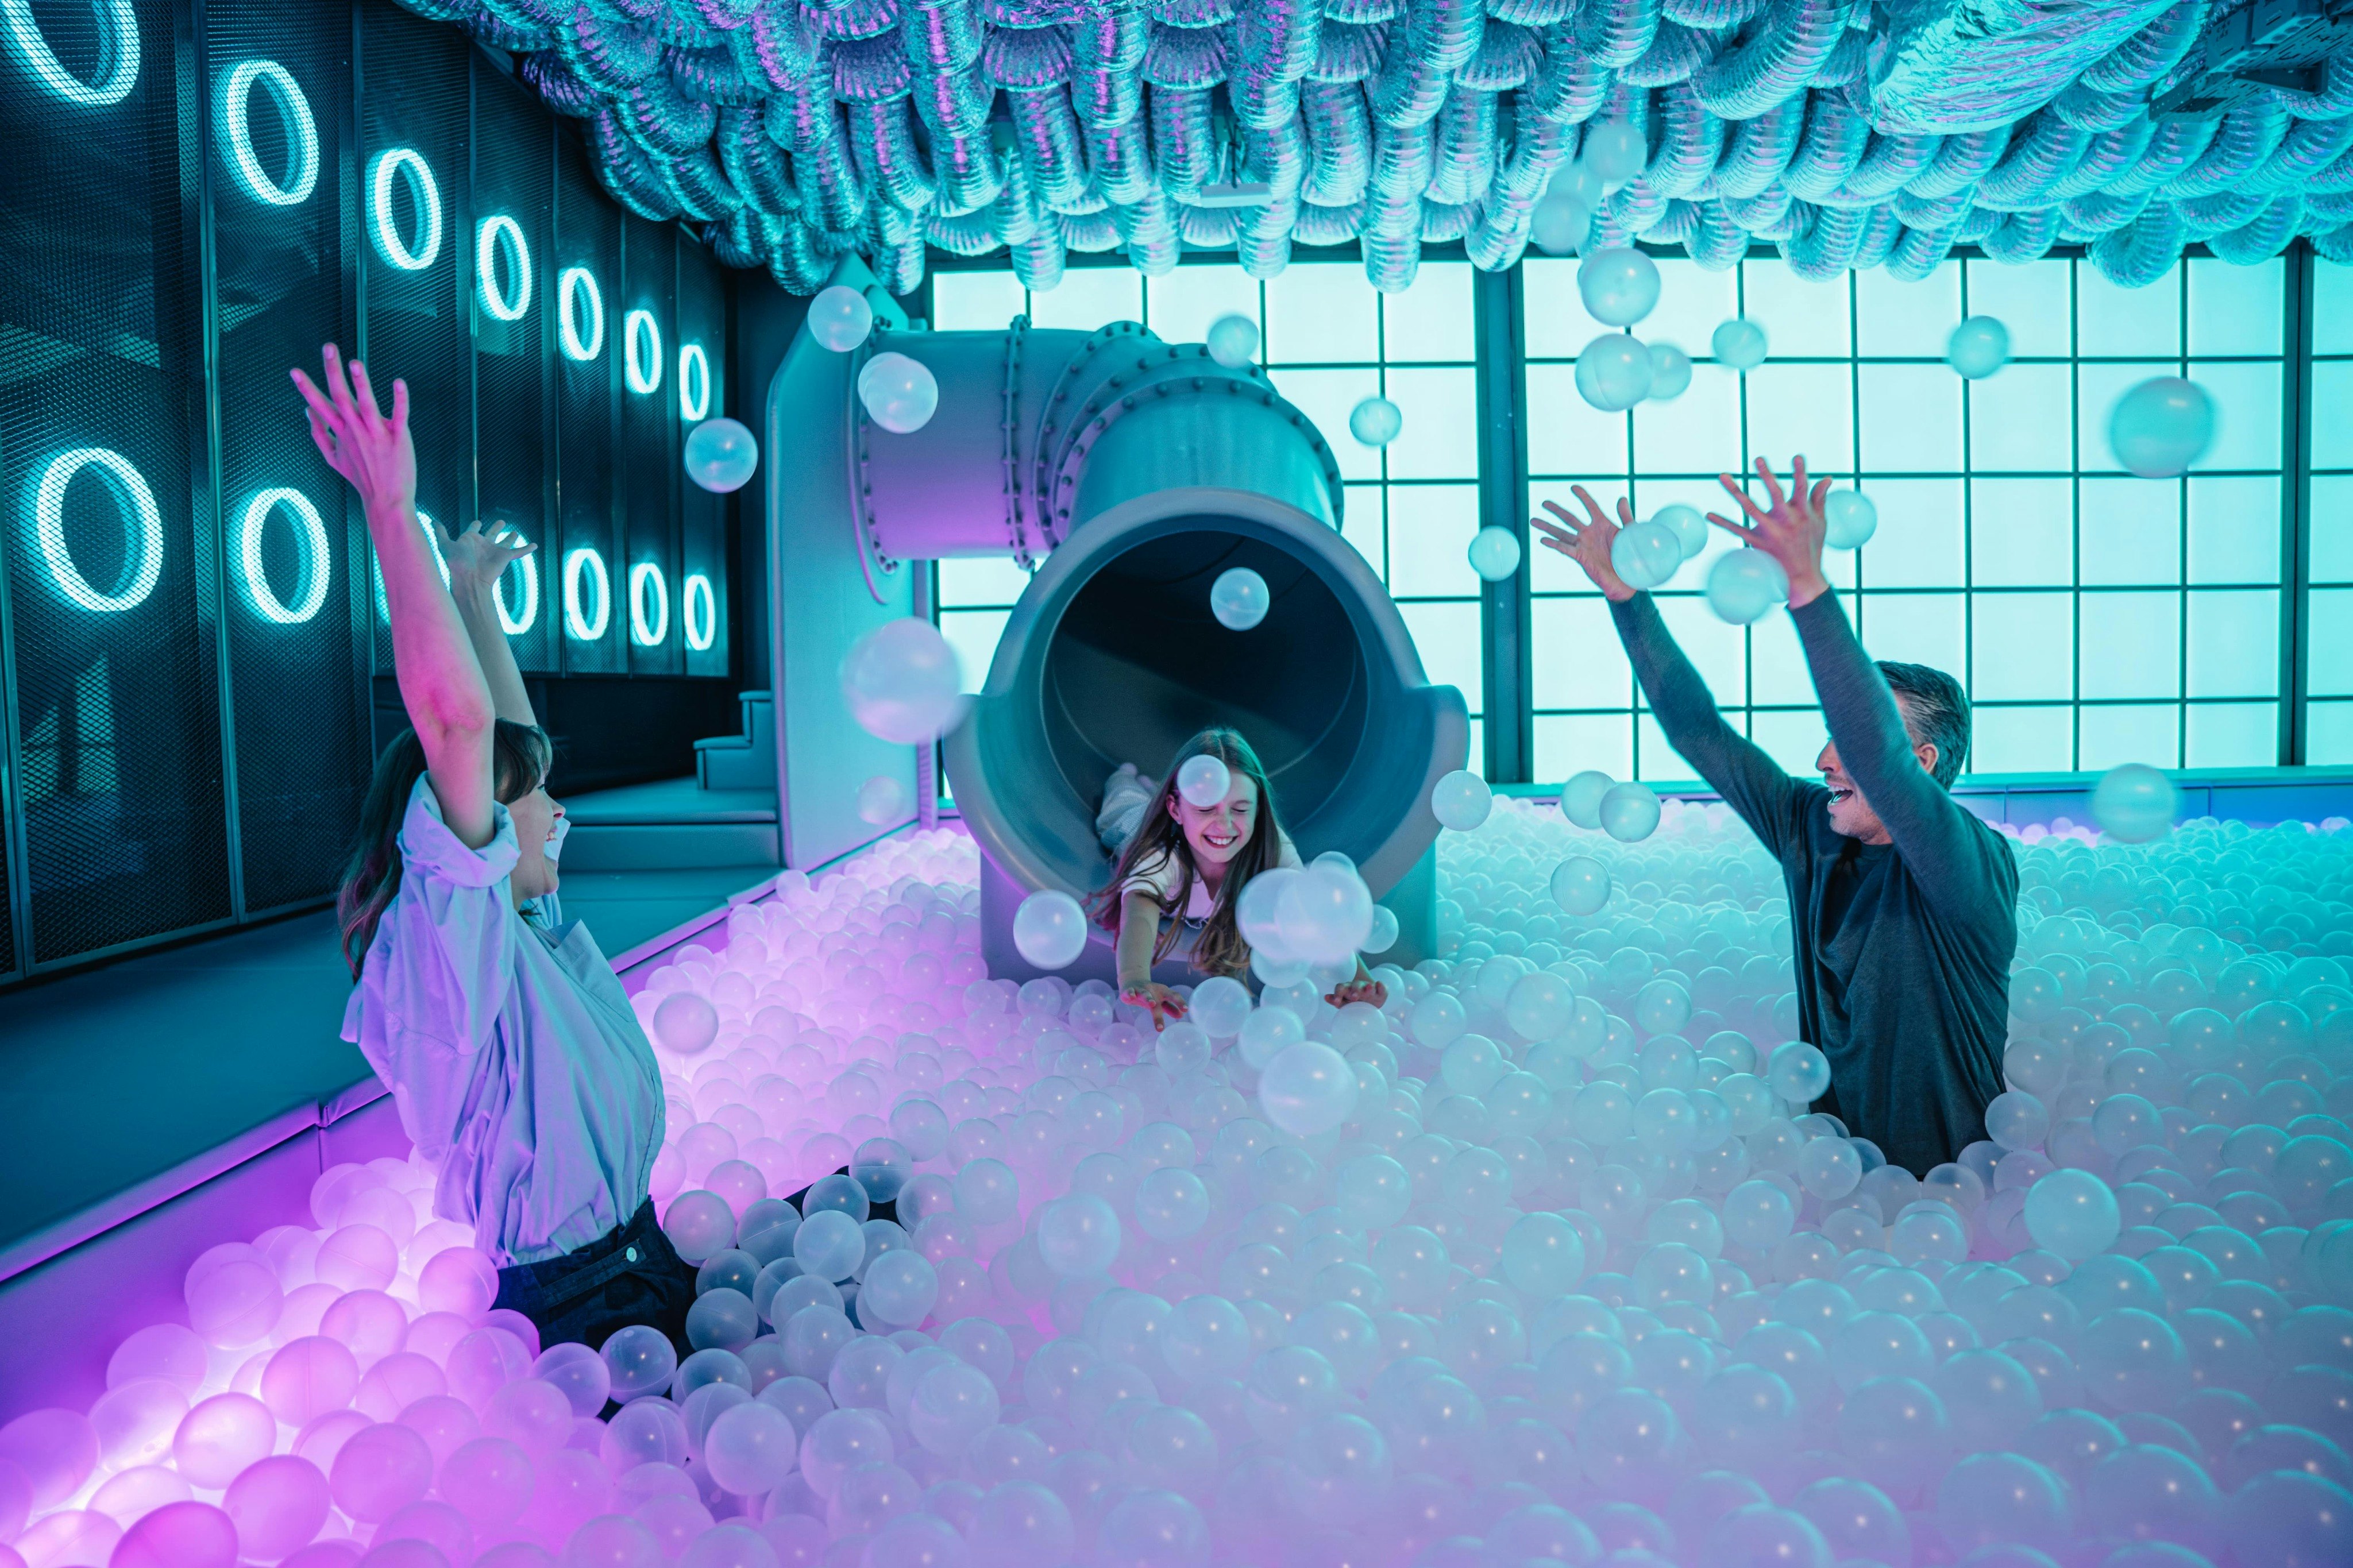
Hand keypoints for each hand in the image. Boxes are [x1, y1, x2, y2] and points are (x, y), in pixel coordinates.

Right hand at [291, 344, 414, 515]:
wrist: (386, 500)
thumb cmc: (361, 476)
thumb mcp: (333, 457)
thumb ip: (318, 433)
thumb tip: (307, 410)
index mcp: (341, 432)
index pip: (320, 405)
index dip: (306, 388)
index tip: (293, 370)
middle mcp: (356, 430)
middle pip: (341, 397)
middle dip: (333, 372)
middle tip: (328, 347)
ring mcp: (377, 434)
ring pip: (367, 405)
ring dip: (361, 384)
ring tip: (355, 363)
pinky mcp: (399, 438)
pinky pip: (399, 416)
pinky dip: (399, 400)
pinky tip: (399, 383)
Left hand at [442, 519, 536, 595]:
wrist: (469, 579)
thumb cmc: (456, 563)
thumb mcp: (445, 544)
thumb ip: (440, 532)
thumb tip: (433, 521)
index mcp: (470, 541)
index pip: (473, 531)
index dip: (474, 526)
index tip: (477, 522)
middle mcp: (483, 546)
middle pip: (491, 534)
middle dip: (495, 528)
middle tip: (501, 522)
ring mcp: (494, 551)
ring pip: (505, 541)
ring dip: (511, 537)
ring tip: (515, 531)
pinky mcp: (505, 557)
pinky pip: (519, 551)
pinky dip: (527, 548)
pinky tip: (534, 545)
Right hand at [1122, 982, 1187, 1031]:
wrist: (1132, 981)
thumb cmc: (1151, 994)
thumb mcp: (1161, 1001)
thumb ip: (1170, 1008)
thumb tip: (1181, 1015)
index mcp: (1163, 993)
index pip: (1173, 996)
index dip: (1180, 1002)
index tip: (1186, 1010)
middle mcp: (1153, 990)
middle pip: (1158, 1001)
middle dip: (1159, 1014)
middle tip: (1161, 1027)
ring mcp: (1141, 990)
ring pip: (1145, 994)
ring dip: (1148, 998)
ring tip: (1152, 1003)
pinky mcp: (1129, 990)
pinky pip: (1129, 992)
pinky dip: (1130, 994)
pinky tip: (1132, 997)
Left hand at [1326, 979, 1387, 1010]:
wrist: (1370, 1005)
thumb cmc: (1354, 1005)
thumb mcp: (1345, 1005)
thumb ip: (1336, 1001)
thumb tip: (1325, 997)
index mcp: (1347, 991)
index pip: (1340, 989)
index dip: (1337, 995)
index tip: (1335, 1002)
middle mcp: (1357, 987)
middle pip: (1354, 985)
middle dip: (1354, 990)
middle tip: (1354, 997)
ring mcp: (1368, 988)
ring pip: (1367, 986)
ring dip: (1367, 987)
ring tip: (1369, 988)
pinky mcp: (1380, 991)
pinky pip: (1382, 988)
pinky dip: (1381, 987)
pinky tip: (1379, 984)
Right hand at [1532, 486, 1636, 601]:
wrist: (1628, 580)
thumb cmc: (1631, 557)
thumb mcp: (1630, 533)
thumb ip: (1625, 516)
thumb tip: (1621, 498)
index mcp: (1603, 525)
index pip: (1590, 506)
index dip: (1582, 496)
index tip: (1573, 487)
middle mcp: (1590, 533)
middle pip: (1569, 518)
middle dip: (1556, 510)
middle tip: (1544, 503)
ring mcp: (1584, 545)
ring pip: (1562, 533)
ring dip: (1548, 527)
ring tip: (1533, 520)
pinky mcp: (1581, 557)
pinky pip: (1565, 549)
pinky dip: (1554, 544)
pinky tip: (1543, 540)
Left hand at [1708, 455, 1831, 607]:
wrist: (1803, 578)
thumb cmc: (1812, 546)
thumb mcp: (1820, 522)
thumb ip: (1820, 498)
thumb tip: (1827, 477)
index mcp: (1803, 513)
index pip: (1802, 488)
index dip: (1800, 472)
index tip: (1797, 456)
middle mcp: (1787, 521)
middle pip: (1775, 494)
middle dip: (1766, 475)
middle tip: (1758, 459)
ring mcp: (1771, 532)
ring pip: (1750, 508)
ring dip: (1735, 491)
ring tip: (1723, 475)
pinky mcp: (1757, 543)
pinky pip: (1737, 530)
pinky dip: (1722, 522)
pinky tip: (1709, 514)